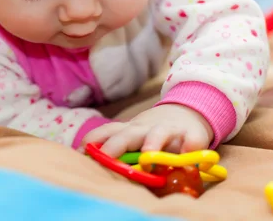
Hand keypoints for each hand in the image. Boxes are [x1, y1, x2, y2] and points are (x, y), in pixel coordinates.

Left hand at [82, 104, 213, 157]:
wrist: (189, 112)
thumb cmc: (154, 131)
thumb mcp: (133, 135)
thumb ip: (117, 146)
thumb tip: (89, 161)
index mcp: (129, 130)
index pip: (106, 132)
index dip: (93, 141)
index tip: (80, 152)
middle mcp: (145, 129)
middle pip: (127, 134)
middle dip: (116, 145)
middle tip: (106, 157)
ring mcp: (169, 130)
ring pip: (158, 134)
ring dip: (152, 144)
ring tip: (147, 158)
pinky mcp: (192, 135)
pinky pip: (192, 141)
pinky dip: (190, 148)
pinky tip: (188, 156)